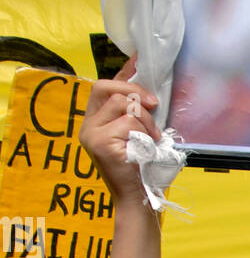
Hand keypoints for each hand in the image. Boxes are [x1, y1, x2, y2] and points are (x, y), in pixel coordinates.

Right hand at [79, 57, 160, 203]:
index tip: (140, 58)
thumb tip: (148, 87)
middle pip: (105, 87)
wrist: (137, 198)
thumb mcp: (138, 133)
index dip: (123, 71)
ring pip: (121, 104)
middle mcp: (87, 125)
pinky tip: (147, 147)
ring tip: (151, 138)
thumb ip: (135, 112)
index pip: (104, 86)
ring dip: (144, 119)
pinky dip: (144, 133)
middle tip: (153, 104)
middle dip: (134, 90)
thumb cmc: (141, 167)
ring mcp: (91, 134)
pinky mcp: (100, 143)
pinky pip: (128, 123)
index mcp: (94, 120)